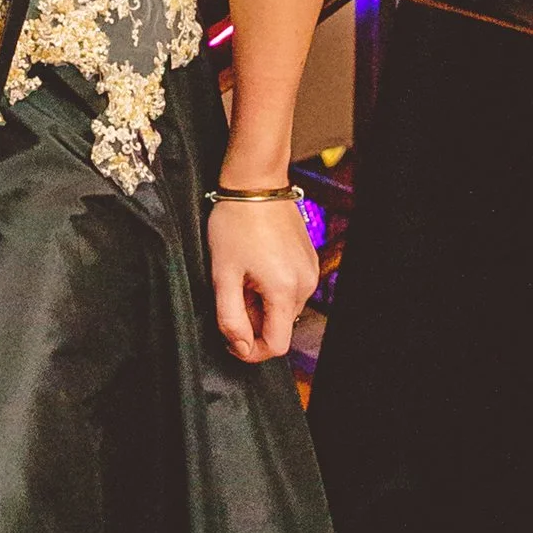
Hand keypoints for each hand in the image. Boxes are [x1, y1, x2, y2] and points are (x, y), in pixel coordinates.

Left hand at [207, 192, 319, 365]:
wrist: (256, 183)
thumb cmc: (236, 223)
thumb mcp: (222, 274)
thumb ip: (229, 317)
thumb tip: (238, 346)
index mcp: (285, 291)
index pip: (276, 346)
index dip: (250, 349)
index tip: (229, 336)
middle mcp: (305, 284)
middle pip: (279, 326)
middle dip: (253, 320)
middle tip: (230, 292)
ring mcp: (310, 271)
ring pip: (284, 308)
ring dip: (261, 303)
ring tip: (242, 275)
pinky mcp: (308, 260)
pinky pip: (290, 288)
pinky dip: (271, 288)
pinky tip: (255, 265)